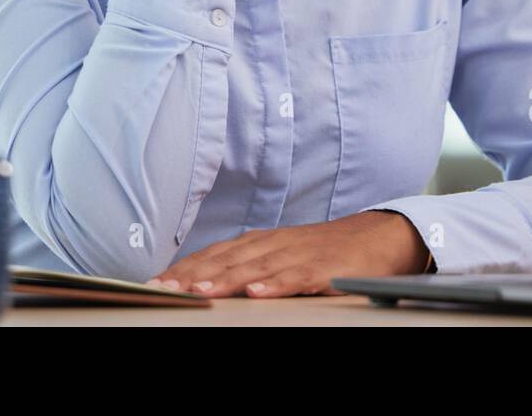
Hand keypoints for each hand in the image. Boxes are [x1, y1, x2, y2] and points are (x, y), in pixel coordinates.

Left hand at [145, 211, 430, 297]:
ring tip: (199, 291)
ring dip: (225, 279)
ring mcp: (297, 254)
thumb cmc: (322, 252)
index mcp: (259, 242)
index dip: (183, 269)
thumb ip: (246, 266)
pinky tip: (256, 293)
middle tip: (162, 289)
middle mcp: (272, 244)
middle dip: (191, 275)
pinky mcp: (323, 268)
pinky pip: (296, 278)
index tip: (153, 284)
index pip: (212, 255)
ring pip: (255, 268)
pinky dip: (275, 284)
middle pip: (225, 260)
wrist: (378, 237)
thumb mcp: (279, 255)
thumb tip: (204, 282)